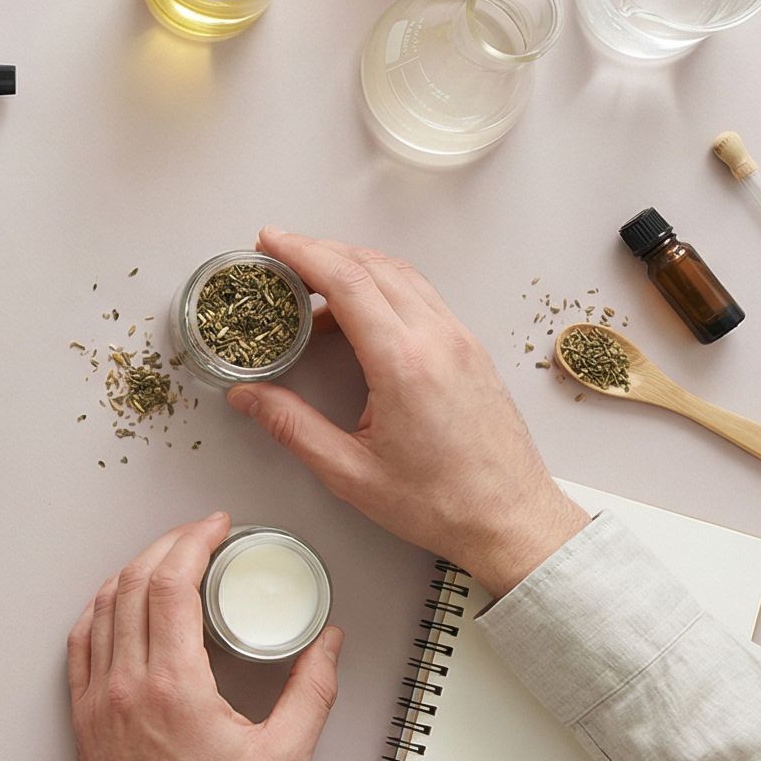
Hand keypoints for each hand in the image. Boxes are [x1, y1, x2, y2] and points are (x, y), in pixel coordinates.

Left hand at [67, 513, 343, 760]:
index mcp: (175, 687)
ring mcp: (98, 699)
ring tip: (168, 559)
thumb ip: (312, 692)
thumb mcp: (284, 759)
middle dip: (168, 545)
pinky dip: (101, 608)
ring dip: (134, 570)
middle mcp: (128, 684)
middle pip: (134, 583)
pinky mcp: (84, 716)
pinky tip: (119, 600)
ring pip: (103, 606)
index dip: (194, 541)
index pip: (171, 584)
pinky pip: (81, 641)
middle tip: (200, 535)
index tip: (216, 527)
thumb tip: (328, 642)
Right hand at [227, 230, 589, 596]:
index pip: (346, 282)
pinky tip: (356, 313)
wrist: (512, 519)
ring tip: (311, 280)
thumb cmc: (441, 504)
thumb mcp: (351, 473)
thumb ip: (292, 427)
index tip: (270, 241)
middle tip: (280, 254)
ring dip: (353, 264)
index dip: (302, 252)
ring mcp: (459, 340)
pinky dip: (382, 286)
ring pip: (400, 275)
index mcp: (404, 363)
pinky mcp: (470, 349)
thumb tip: (247, 397)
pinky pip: (421, 296)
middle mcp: (436, 339)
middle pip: (372, 266)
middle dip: (320, 250)